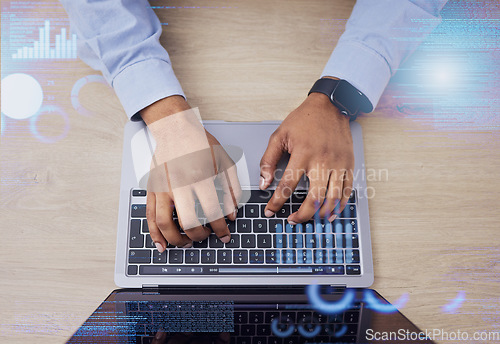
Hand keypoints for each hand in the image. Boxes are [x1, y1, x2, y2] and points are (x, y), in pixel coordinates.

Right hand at [141, 96, 240, 251]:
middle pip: (188, 222)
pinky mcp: (152, 189)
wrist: (175, 128)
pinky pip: (149, 216)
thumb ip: (232, 189)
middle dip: (199, 237)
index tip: (224, 236)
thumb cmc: (200, 142)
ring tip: (186, 243)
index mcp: (200, 177)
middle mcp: (180, 185)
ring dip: (176, 239)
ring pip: (164, 223)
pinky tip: (161, 244)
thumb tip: (232, 214)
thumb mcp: (225, 161)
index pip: (212, 213)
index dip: (221, 229)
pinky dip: (154, 233)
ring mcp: (163, 188)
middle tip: (206, 237)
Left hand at [259, 91, 353, 223]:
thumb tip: (263, 182)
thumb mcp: (280, 135)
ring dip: (322, 214)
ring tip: (312, 219)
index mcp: (303, 153)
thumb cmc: (304, 120)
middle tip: (292, 220)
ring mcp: (338, 163)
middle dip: (303, 215)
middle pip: (314, 198)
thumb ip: (268, 160)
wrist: (330, 106)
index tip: (270, 211)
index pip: (288, 185)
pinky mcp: (349, 164)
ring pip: (333, 198)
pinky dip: (340, 205)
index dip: (277, 202)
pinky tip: (331, 212)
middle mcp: (322, 160)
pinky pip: (347, 190)